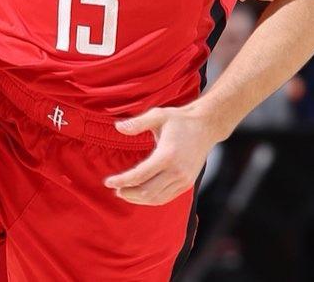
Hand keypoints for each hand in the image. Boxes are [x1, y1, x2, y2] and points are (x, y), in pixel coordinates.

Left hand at [104, 104, 220, 205]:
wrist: (206, 126)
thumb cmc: (180, 120)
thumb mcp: (158, 115)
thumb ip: (137, 123)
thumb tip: (117, 127)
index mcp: (167, 155)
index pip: (139, 175)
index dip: (121, 181)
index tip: (107, 182)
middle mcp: (176, 171)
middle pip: (147, 191)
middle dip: (128, 193)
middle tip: (115, 189)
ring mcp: (183, 180)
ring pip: (157, 198)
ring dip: (138, 199)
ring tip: (124, 193)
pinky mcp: (187, 184)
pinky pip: (166, 197)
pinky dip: (151, 199)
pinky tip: (141, 194)